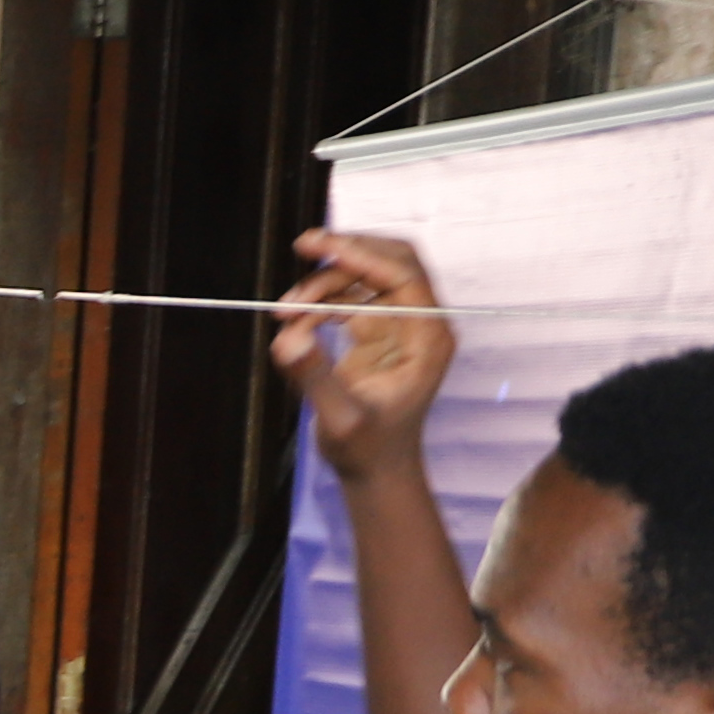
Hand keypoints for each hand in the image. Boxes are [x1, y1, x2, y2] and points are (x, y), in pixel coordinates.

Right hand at [272, 229, 456, 475]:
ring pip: (367, 276)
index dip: (363, 254)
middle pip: (392, 261)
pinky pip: (350, 298)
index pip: (404, 275)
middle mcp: (421, 325)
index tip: (321, 246)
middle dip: (347, 250)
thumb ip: (315, 378)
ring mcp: (401, 326)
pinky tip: (295, 322)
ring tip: (284, 311)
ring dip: (324, 283)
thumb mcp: (340, 418)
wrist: (376, 468)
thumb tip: (289, 338)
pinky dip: (320, 302)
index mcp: (428, 338)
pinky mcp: (379, 332)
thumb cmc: (368, 449)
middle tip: (303, 245)